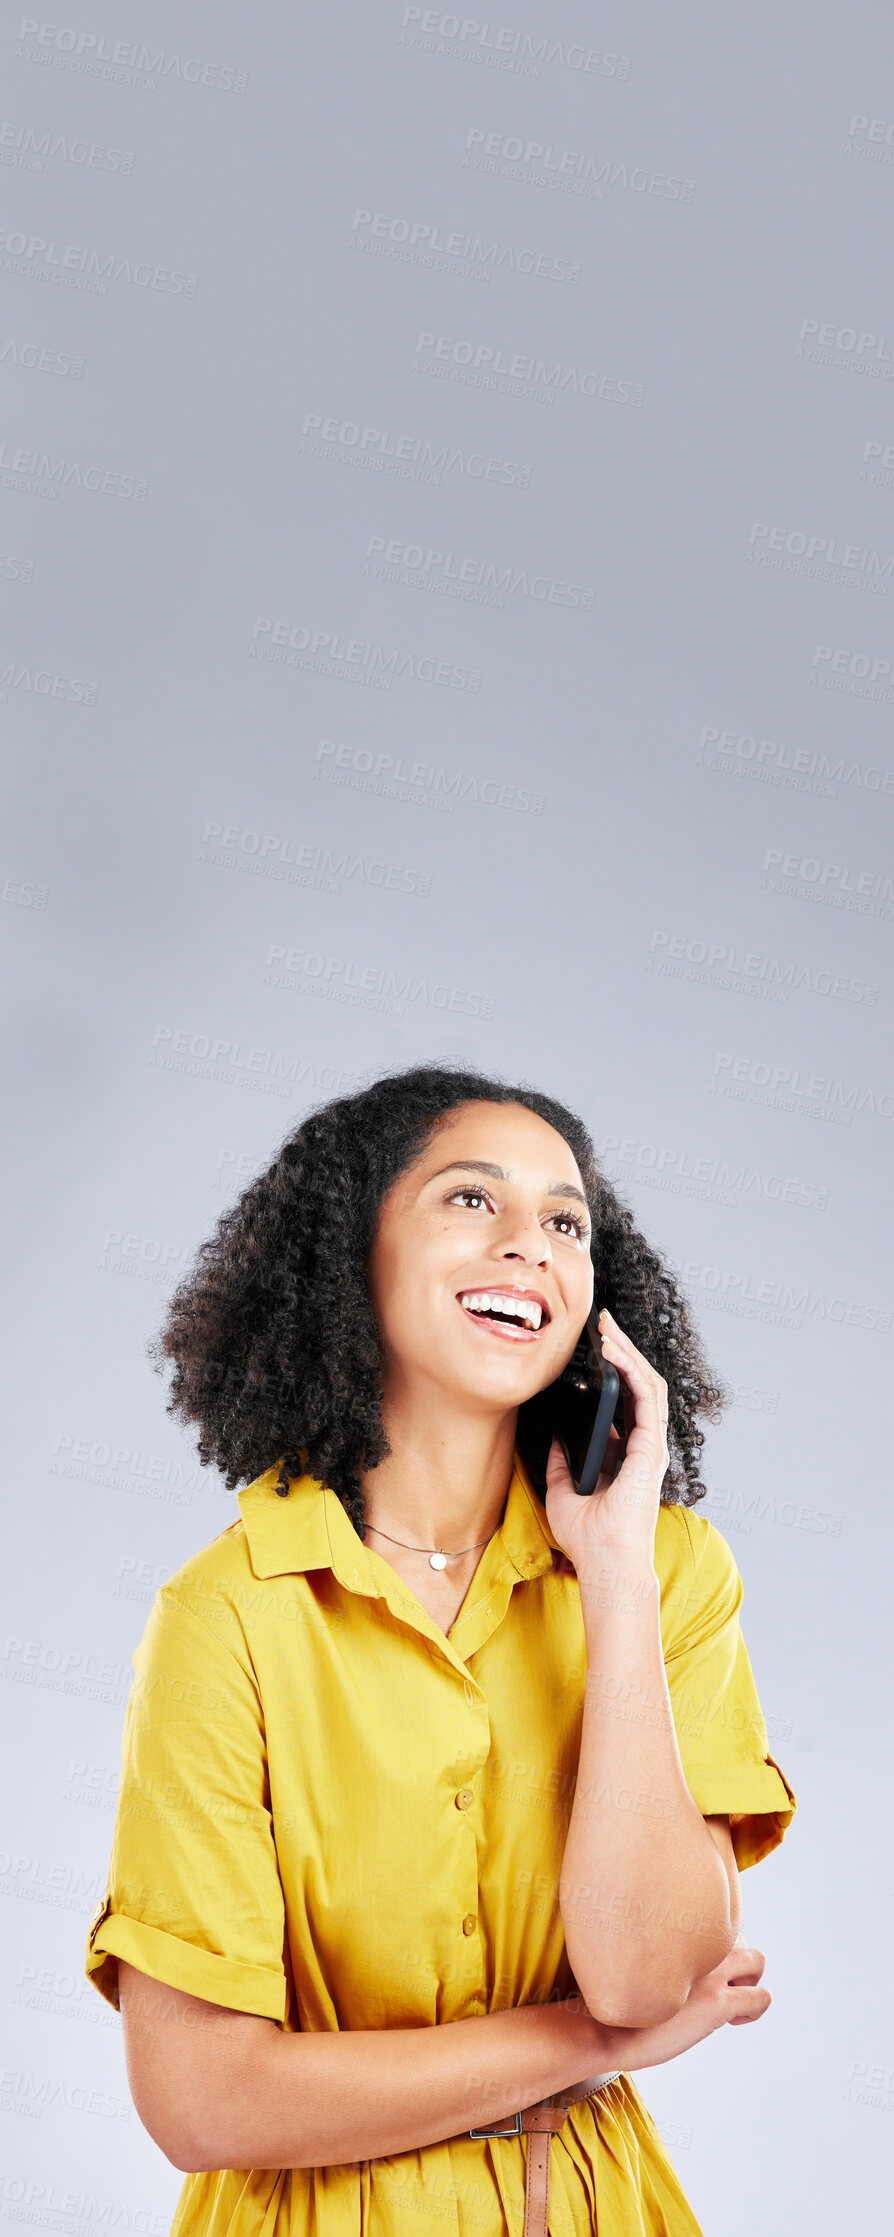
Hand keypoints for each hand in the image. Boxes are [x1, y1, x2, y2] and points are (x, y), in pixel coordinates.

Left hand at [543, 1309, 668, 1569]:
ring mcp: (650, 1447)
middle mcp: (642, 1447)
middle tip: (603, 1323)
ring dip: (629, 1353)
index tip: (595, 1347)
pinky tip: (615, 1353)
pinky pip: (646, 1399)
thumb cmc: (589, 1539)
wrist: (605, 1563)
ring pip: (648, 1385)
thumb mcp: (563, 1494)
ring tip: (608, 1329)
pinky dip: (632, 1371)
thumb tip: (553, 1440)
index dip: (614, 1371)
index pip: (626, 1401)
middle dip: (623, 1351)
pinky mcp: (650, 1450)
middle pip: (640, 1386)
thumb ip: (561, 1466)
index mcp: (626, 1455)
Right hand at [596, 1942, 771, 2074]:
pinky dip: (754, 2010)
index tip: (698, 1973)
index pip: (714, 1923)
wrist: (603, 2026)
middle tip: (717, 1989)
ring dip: (749, 1981)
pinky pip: (760, 1998)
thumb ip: (656, 1951)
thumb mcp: (634, 1961)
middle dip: (735, 1962)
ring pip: (757, 1960)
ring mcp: (710, 1973)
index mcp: (675, 1931)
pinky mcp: (717, 2003)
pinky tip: (732, 2021)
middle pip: (739, 1936)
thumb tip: (660, 1957)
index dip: (711, 1950)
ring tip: (729, 2002)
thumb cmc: (613, 1998)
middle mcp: (696, 1945)